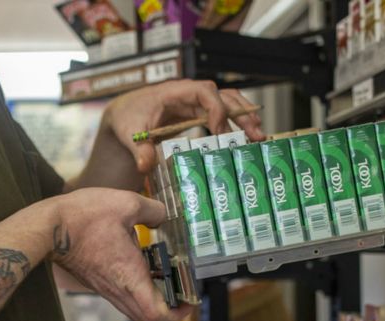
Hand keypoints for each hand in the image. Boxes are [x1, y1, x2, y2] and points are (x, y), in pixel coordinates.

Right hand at [50, 188, 190, 320]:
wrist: (48, 227)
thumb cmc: (83, 217)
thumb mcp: (127, 203)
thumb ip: (153, 210)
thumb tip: (164, 215)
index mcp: (130, 277)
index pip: (158, 314)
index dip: (178, 313)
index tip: (190, 300)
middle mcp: (118, 290)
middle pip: (148, 318)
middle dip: (170, 310)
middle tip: (182, 292)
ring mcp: (106, 289)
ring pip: (135, 309)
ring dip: (154, 301)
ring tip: (166, 280)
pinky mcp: (97, 283)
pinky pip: (123, 297)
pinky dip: (138, 291)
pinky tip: (143, 267)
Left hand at [103, 79, 265, 174]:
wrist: (125, 114)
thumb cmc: (128, 118)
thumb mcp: (130, 133)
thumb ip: (139, 148)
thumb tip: (146, 164)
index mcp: (175, 93)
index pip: (203, 92)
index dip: (216, 108)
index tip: (220, 130)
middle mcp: (190, 95)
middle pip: (223, 96)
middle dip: (241, 113)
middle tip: (255, 132)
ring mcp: (196, 104)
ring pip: (227, 103)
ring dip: (244, 116)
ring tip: (259, 135)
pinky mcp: (198, 115)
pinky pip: (222, 115)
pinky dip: (235, 124)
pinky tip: (247, 137)